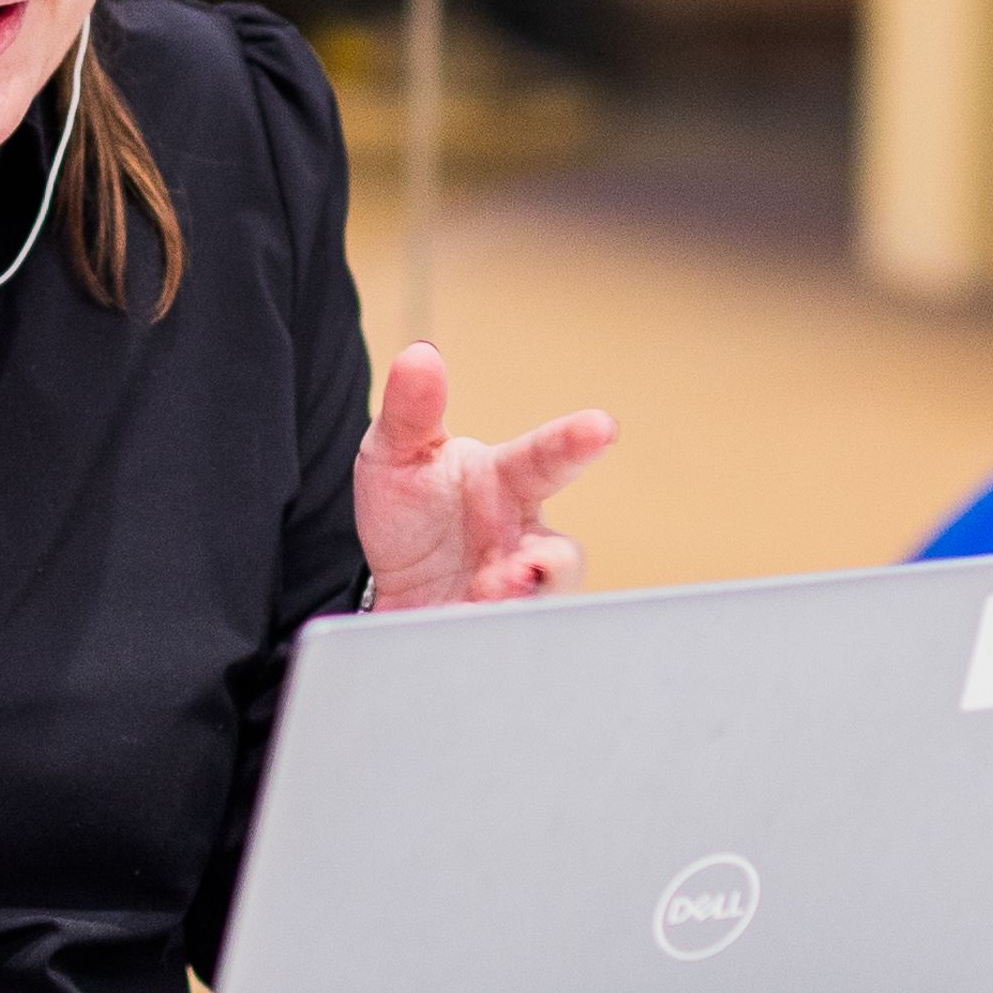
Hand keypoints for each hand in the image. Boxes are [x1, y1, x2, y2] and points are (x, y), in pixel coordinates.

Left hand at [352, 340, 611, 614]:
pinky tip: (459, 624)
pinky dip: (485, 635)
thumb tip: (421, 353)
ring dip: (518, 606)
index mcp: (507, 482)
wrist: (391, 583)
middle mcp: (522, 539)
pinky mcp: (494, 631)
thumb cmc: (411, 508)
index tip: (601, 426)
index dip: (574, 442)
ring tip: (488, 598)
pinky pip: (504, 640)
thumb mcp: (395, 453)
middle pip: (560, 553)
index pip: (545, 458)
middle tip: (535, 565)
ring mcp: (512, 591)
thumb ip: (411, 410)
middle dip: (555, 563)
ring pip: (541, 606)